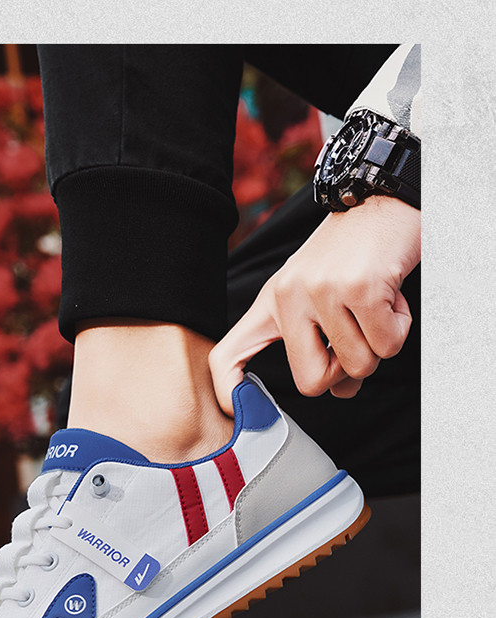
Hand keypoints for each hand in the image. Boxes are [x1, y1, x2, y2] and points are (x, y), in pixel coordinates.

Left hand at [209, 194, 420, 412]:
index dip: (226, 388)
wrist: (384, 198)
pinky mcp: (360, 288)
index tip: (235, 410)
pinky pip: (386, 344)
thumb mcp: (322, 296)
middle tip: (358, 338)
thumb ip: (325, 346)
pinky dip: (399, 327)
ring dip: (379, 343)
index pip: (228, 353)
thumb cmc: (354, 255)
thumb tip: (342, 391)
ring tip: (377, 305)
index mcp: (272, 302)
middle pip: (311, 382)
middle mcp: (288, 297)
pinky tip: (392, 296)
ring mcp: (322, 292)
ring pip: (358, 365)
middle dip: (345, 373)